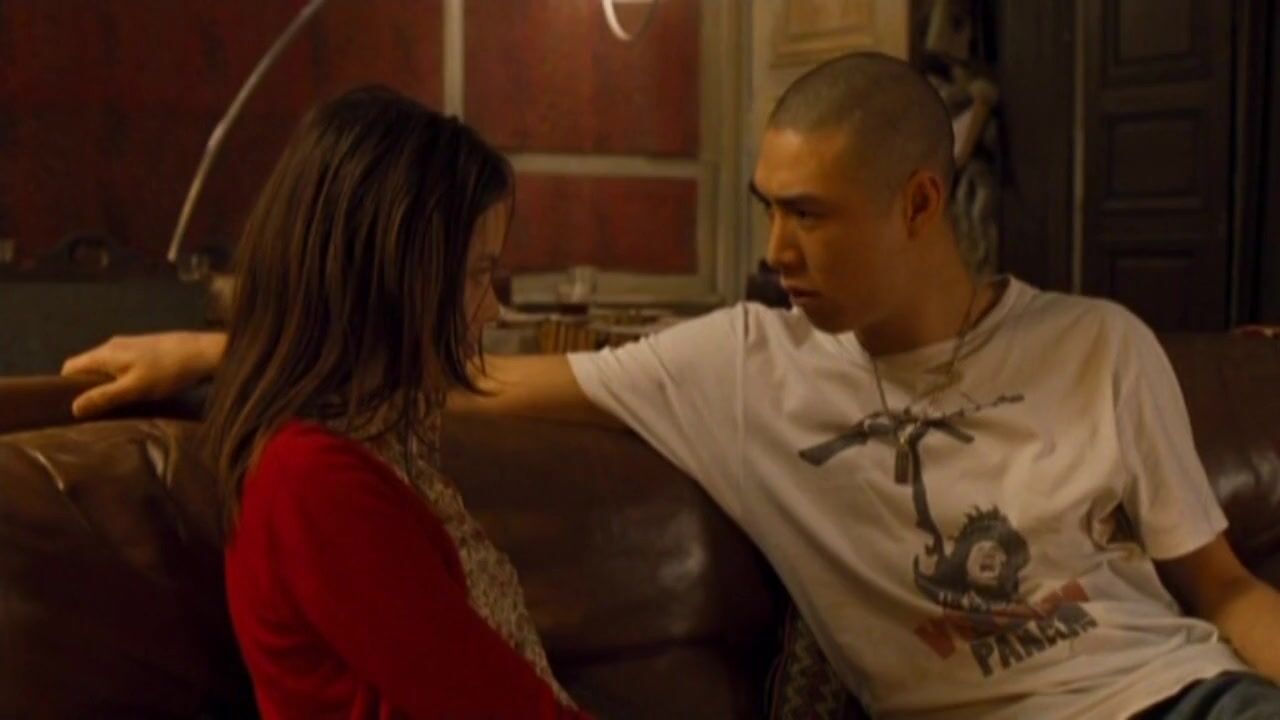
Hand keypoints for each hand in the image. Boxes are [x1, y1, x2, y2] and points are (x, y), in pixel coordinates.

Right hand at [60, 331, 225, 417]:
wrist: (204, 352)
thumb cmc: (168, 371)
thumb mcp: (133, 389)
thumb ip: (103, 397)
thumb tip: (73, 408)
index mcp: (105, 353)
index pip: (70, 367)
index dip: (66, 387)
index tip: (74, 407)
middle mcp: (113, 346)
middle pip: (88, 368)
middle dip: (88, 388)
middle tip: (97, 411)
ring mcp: (130, 346)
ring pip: (107, 368)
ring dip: (108, 385)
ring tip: (118, 406)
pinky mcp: (146, 350)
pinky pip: (124, 366)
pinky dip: (123, 380)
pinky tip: (137, 393)